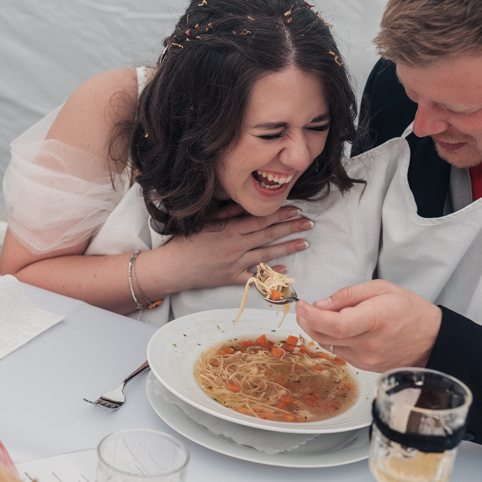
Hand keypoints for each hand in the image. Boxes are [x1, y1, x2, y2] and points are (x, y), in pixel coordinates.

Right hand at [156, 204, 312, 290]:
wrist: (172, 267)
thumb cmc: (186, 241)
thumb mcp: (206, 221)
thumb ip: (227, 212)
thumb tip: (246, 203)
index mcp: (230, 229)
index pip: (261, 219)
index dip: (281, 214)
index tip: (296, 209)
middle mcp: (236, 246)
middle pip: (269, 235)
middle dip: (291, 228)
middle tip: (309, 223)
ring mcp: (235, 263)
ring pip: (267, 255)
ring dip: (288, 248)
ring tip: (305, 243)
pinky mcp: (231, 278)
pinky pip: (255, 277)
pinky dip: (270, 274)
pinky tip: (286, 270)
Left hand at [295, 280, 442, 371]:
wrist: (432, 339)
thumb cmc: (410, 310)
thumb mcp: (381, 289)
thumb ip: (349, 295)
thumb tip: (321, 305)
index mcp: (375, 320)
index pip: (335, 325)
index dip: (312, 316)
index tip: (303, 305)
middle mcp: (369, 344)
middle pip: (325, 337)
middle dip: (307, 322)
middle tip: (303, 309)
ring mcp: (367, 358)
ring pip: (329, 346)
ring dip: (318, 331)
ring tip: (321, 316)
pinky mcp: (366, 366)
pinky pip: (340, 353)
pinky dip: (332, 340)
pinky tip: (338, 329)